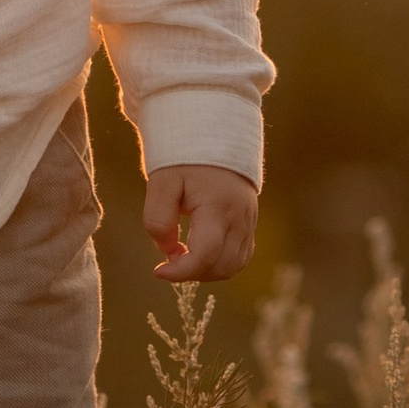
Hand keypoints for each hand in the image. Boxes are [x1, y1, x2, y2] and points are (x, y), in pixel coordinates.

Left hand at [142, 162, 257, 282]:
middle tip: (169, 254)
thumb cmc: (185, 158)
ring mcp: (249, 222)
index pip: (205, 256)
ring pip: (233, 266)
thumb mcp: (162, 182)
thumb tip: (168, 251)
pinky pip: (240, 257)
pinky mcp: (250, 224)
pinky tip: (199, 250)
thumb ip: (158, 218)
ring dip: (206, 270)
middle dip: (191, 272)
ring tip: (183, 251)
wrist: (214, 135)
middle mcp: (239, 219)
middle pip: (220, 267)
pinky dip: (219, 264)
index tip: (158, 271)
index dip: (181, 272)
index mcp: (218, 207)